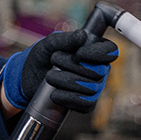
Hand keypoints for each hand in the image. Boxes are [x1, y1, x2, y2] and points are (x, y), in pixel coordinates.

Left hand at [0, 29, 118, 112]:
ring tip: (49, 76)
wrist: (29, 78)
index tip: (79, 53)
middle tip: (54, 59)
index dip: (99, 53)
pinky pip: (86, 104)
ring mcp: (94, 87)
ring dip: (66, 81)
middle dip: (72, 66)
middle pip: (98, 71)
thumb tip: (82, 35)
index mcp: (94, 50)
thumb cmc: (42, 56)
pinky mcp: (86, 103)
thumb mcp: (49, 43)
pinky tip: (54, 93)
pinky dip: (68, 98)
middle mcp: (98, 69)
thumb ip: (66, 39)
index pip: (111, 51)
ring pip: (91, 88)